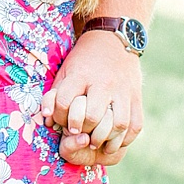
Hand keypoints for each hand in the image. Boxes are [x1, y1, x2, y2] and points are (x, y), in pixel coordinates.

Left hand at [43, 30, 143, 167]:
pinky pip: (136, 124)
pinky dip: (127, 137)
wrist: (112, 40)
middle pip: (94, 116)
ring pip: (119, 123)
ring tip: (96, 143)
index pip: (66, 101)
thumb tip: (47, 121)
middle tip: (79, 134)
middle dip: (83, 129)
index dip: (60, 116)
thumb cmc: (83, 60)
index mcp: (81, 75)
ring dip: (106, 138)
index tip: (60, 121)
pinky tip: (115, 140)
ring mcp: (123, 91)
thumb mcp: (65, 71)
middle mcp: (104, 83)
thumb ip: (54, 95)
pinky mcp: (136, 97)